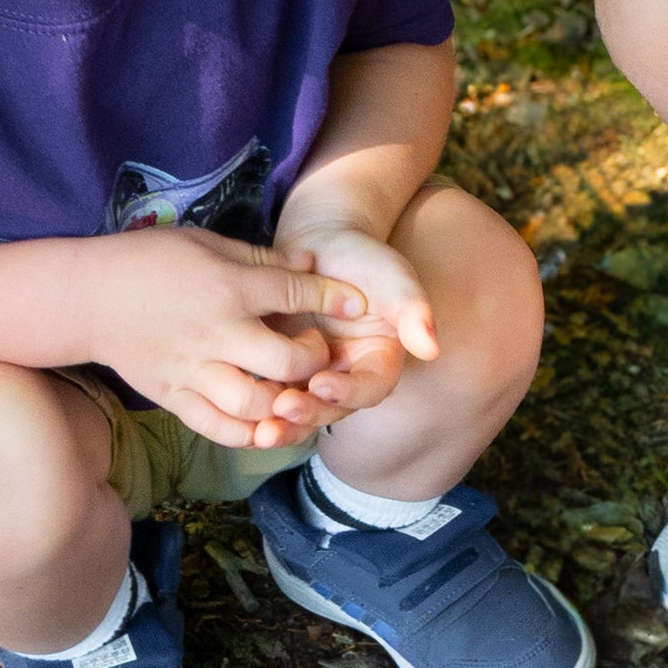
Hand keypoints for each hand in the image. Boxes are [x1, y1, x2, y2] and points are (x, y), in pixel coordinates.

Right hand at [86, 226, 367, 449]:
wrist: (86, 298)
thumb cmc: (149, 262)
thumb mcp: (205, 244)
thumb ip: (260, 259)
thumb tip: (312, 260)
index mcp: (224, 288)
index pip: (293, 294)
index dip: (333, 297)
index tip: (358, 303)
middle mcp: (213, 334)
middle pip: (285, 361)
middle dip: (314, 360)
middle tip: (317, 353)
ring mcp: (192, 371)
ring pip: (256, 405)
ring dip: (286, 403)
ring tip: (293, 391)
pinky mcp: (174, 398)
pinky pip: (219, 429)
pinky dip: (250, 434)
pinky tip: (268, 424)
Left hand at [277, 219, 439, 419]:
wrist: (318, 241)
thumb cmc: (361, 255)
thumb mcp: (392, 276)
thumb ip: (413, 309)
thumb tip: (431, 348)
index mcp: (380, 359)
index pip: (370, 388)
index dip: (348, 393)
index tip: (322, 384)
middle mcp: (349, 375)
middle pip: (333, 409)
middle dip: (309, 416)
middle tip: (281, 410)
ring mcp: (315, 376)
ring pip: (301, 411)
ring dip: (281, 423)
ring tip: (258, 426)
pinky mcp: (283, 370)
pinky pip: (272, 395)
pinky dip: (258, 406)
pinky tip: (237, 406)